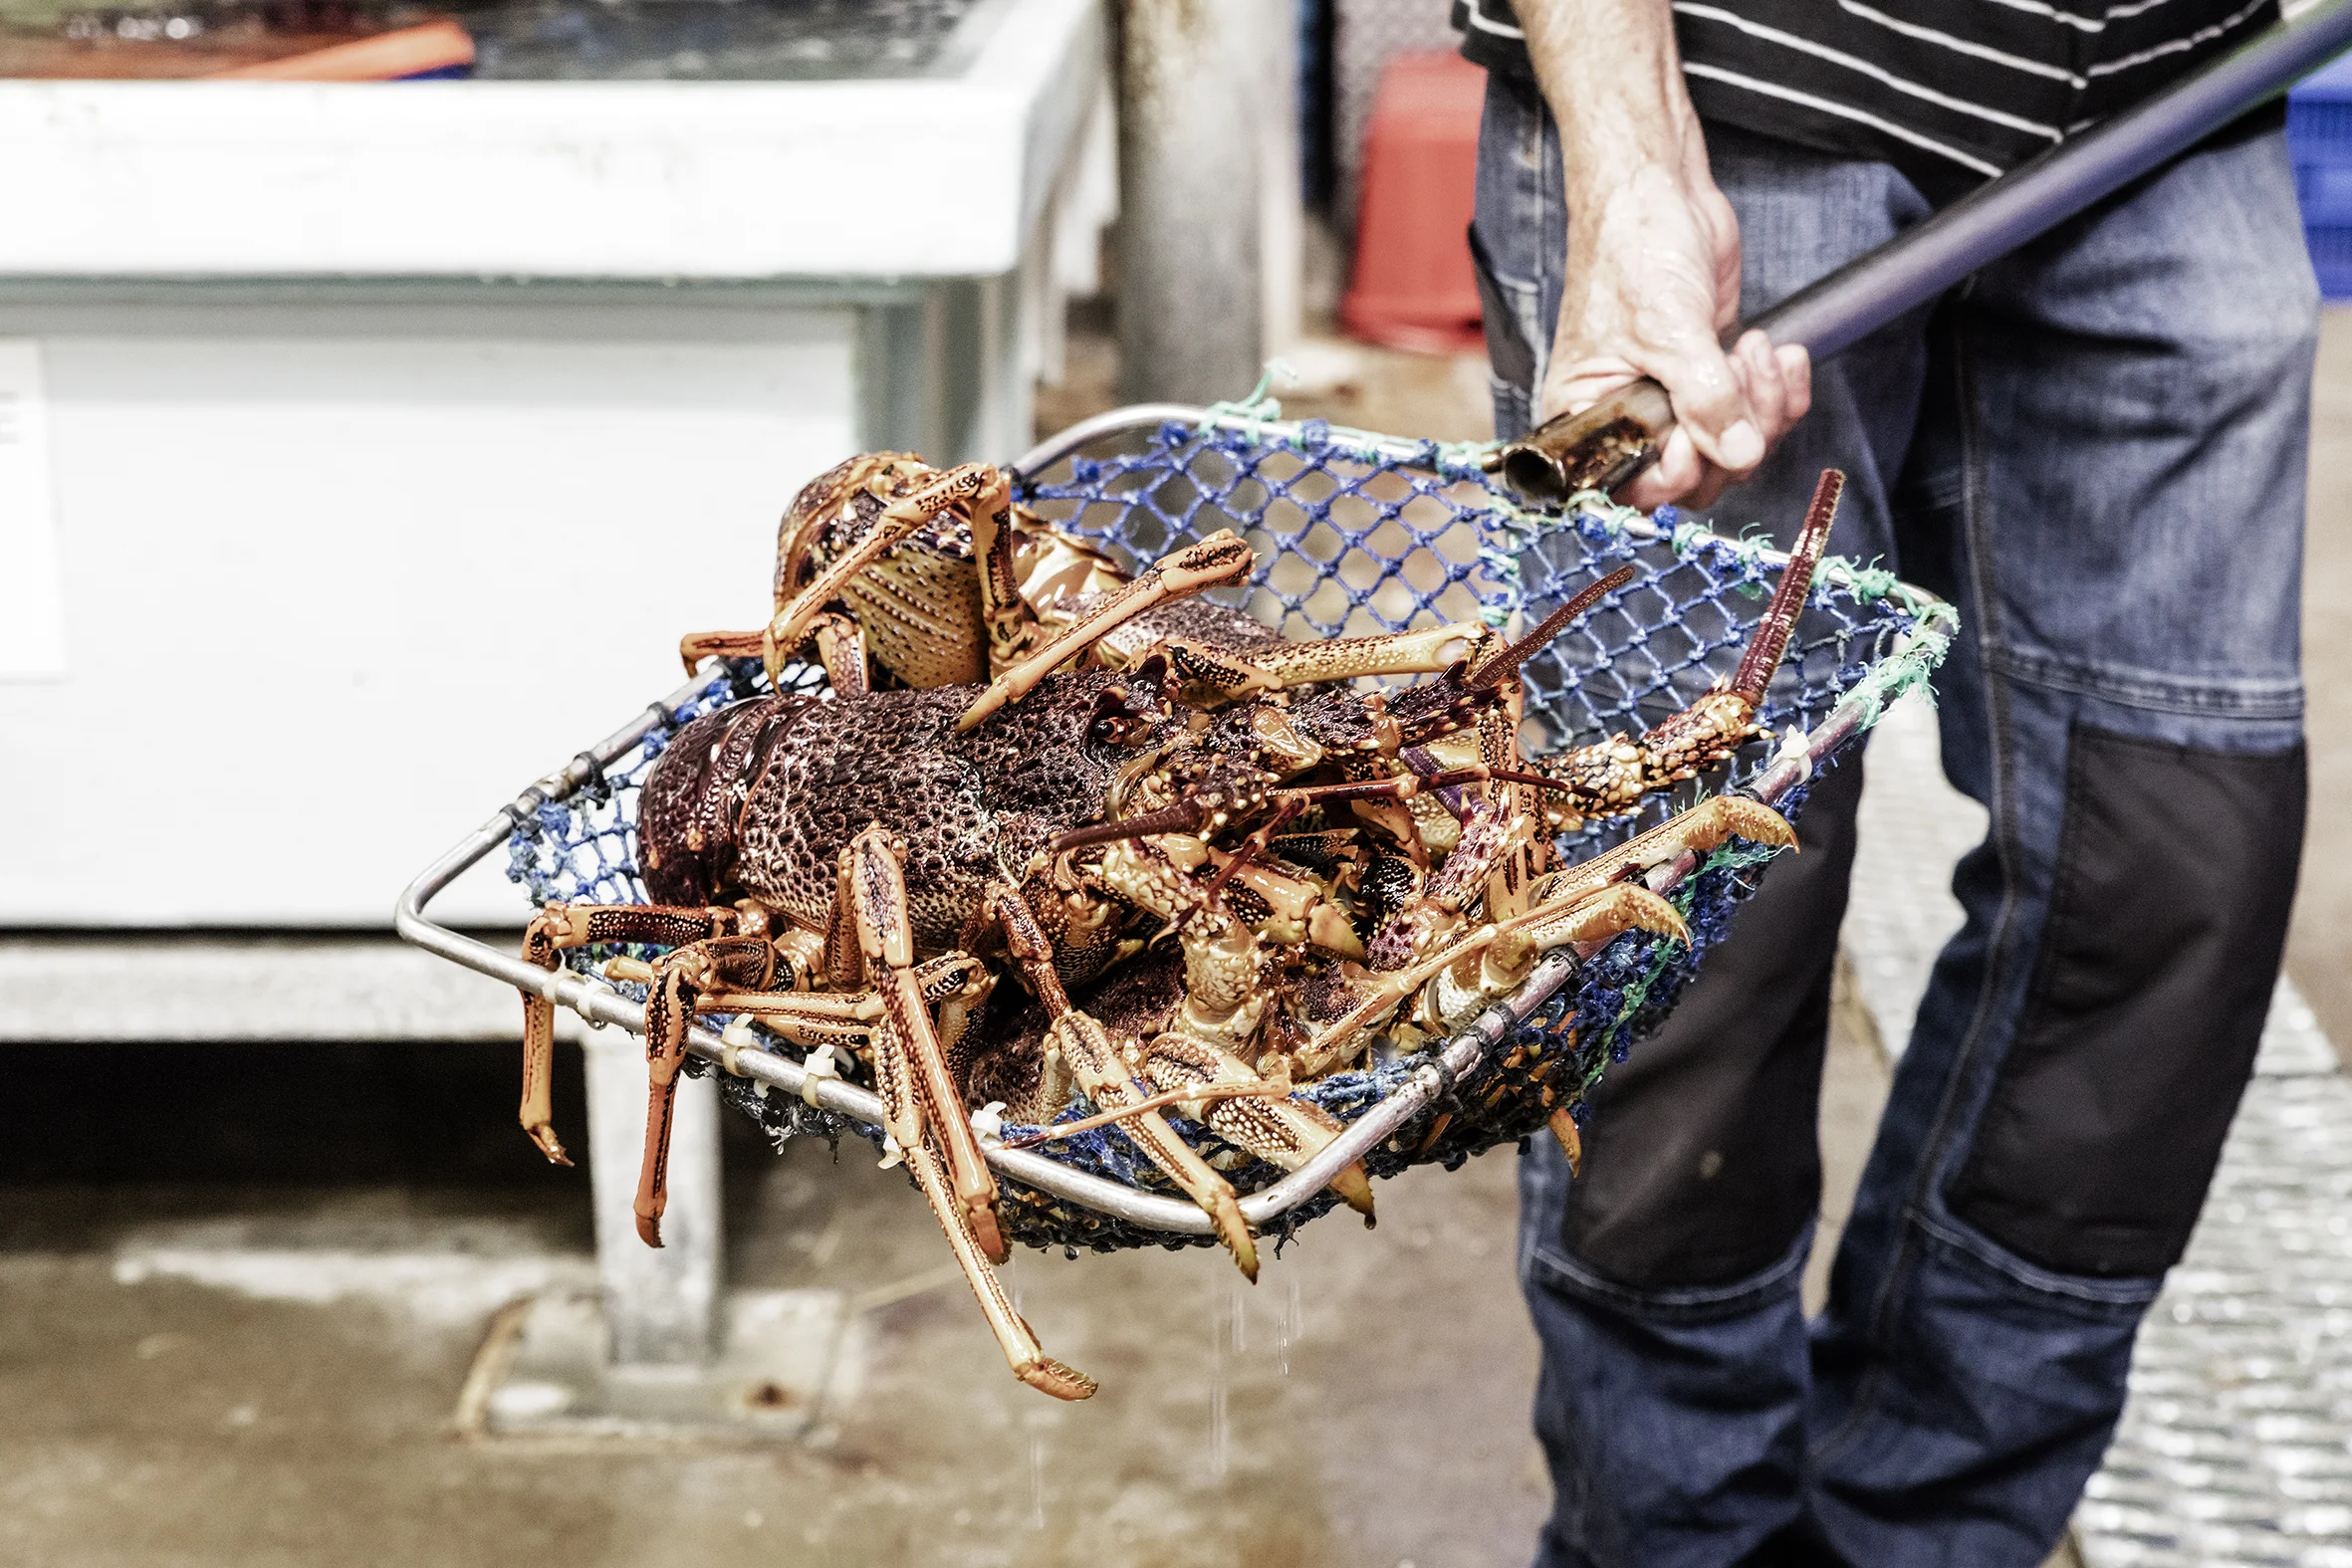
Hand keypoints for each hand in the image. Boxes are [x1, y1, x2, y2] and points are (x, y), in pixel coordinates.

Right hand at [1543, 158, 1809, 510]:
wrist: (1660, 190)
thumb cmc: (1632, 248)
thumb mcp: (1668, 328)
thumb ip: (1704, 399)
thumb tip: (1739, 453)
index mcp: (1588, 418)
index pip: (1632, 486)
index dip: (1675, 474)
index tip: (1700, 438)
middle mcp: (1628, 419)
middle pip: (1696, 476)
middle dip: (1734, 433)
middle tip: (1740, 376)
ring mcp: (1674, 401)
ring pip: (1734, 449)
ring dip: (1764, 407)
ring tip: (1758, 351)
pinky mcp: (1713, 378)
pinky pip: (1756, 414)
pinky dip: (1780, 392)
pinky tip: (1779, 351)